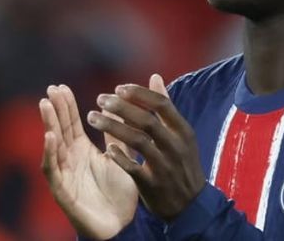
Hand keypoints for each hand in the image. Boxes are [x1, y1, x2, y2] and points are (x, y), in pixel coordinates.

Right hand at [39, 85, 138, 239]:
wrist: (123, 224)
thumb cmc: (119, 193)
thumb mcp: (121, 157)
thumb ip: (117, 133)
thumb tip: (114, 106)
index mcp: (83, 151)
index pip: (71, 124)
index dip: (66, 106)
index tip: (60, 86)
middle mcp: (70, 160)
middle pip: (59, 130)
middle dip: (54, 109)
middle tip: (51, 89)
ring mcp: (65, 175)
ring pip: (52, 146)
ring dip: (48, 125)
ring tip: (46, 105)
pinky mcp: (63, 191)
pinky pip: (53, 171)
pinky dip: (50, 153)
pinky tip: (51, 137)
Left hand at [88, 74, 205, 219]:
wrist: (191, 206)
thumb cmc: (182, 163)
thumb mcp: (181, 134)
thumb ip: (165, 106)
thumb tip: (155, 77)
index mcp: (183, 131)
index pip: (161, 105)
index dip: (138, 94)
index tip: (118, 88)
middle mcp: (175, 146)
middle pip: (147, 120)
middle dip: (121, 108)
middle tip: (100, 99)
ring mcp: (164, 166)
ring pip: (137, 141)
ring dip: (113, 127)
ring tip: (92, 118)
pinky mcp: (153, 185)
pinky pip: (133, 168)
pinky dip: (119, 157)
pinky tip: (106, 148)